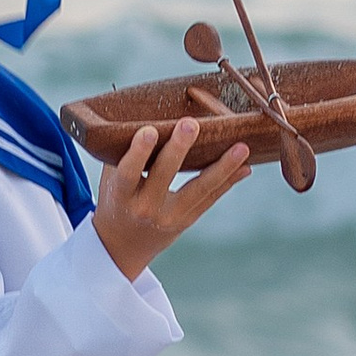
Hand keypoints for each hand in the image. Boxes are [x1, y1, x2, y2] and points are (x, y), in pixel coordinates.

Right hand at [94, 118, 252, 278]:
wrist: (122, 245)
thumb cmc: (116, 198)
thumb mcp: (110, 179)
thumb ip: (122, 152)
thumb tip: (140, 110)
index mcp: (121, 196)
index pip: (128, 174)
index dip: (138, 153)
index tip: (149, 131)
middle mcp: (145, 209)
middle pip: (164, 177)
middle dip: (178, 150)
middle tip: (191, 124)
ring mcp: (170, 217)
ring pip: (198, 190)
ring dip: (222, 167)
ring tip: (241, 148)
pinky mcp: (188, 219)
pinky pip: (210, 198)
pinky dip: (228, 181)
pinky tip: (245, 166)